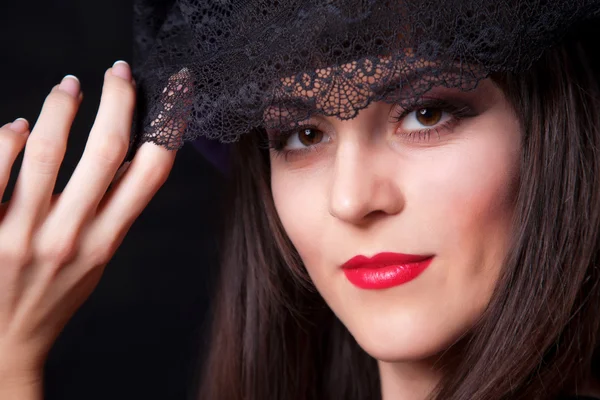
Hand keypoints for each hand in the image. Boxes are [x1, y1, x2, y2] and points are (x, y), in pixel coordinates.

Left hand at [0, 61, 183, 377]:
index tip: (168, 97)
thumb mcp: (95, 260)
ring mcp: (21, 236)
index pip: (150, 174)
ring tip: (68, 88)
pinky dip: (6, 138)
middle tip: (116, 72)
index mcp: (105, 242)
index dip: (166, 128)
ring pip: (45, 150)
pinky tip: (13, 127)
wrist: (0, 345)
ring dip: (60, 107)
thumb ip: (113, 212)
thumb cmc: (51, 297)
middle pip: (106, 151)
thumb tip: (128, 156)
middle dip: (117, 100)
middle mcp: (69, 237)